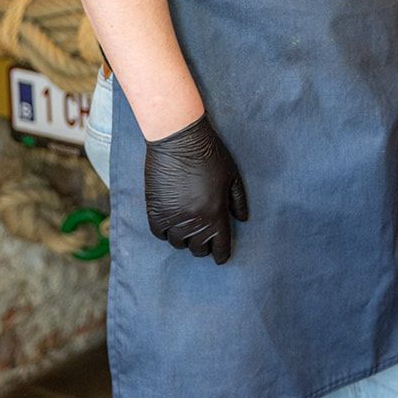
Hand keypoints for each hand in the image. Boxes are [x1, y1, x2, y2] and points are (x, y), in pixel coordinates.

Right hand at [144, 113, 247, 264]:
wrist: (179, 139)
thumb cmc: (209, 154)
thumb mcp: (232, 175)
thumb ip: (237, 200)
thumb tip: (242, 219)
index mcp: (215, 213)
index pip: (219, 246)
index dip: (221, 254)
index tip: (220, 258)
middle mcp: (194, 221)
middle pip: (197, 248)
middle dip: (203, 245)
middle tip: (205, 239)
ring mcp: (173, 218)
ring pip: (178, 243)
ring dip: (184, 238)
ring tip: (188, 229)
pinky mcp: (155, 211)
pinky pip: (160, 234)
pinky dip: (166, 232)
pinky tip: (172, 224)